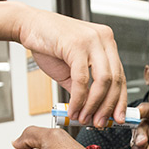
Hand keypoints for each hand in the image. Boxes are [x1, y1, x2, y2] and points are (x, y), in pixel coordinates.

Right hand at [0, 2, 127, 126]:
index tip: (118, 118)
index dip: (120, 100)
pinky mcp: (77, 44)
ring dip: (94, 105)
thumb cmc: (49, 44)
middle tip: (100, 123)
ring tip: (85, 118)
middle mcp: (104, 39)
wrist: (27, 25)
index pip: (121, 76)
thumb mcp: (72, 69)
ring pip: (103, 80)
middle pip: (116, 80)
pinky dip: (79, 98)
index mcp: (106, 43)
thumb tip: (94, 110)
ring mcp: (92, 40)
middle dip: (108, 107)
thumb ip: (85, 87)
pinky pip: (82, 78)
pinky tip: (74, 109)